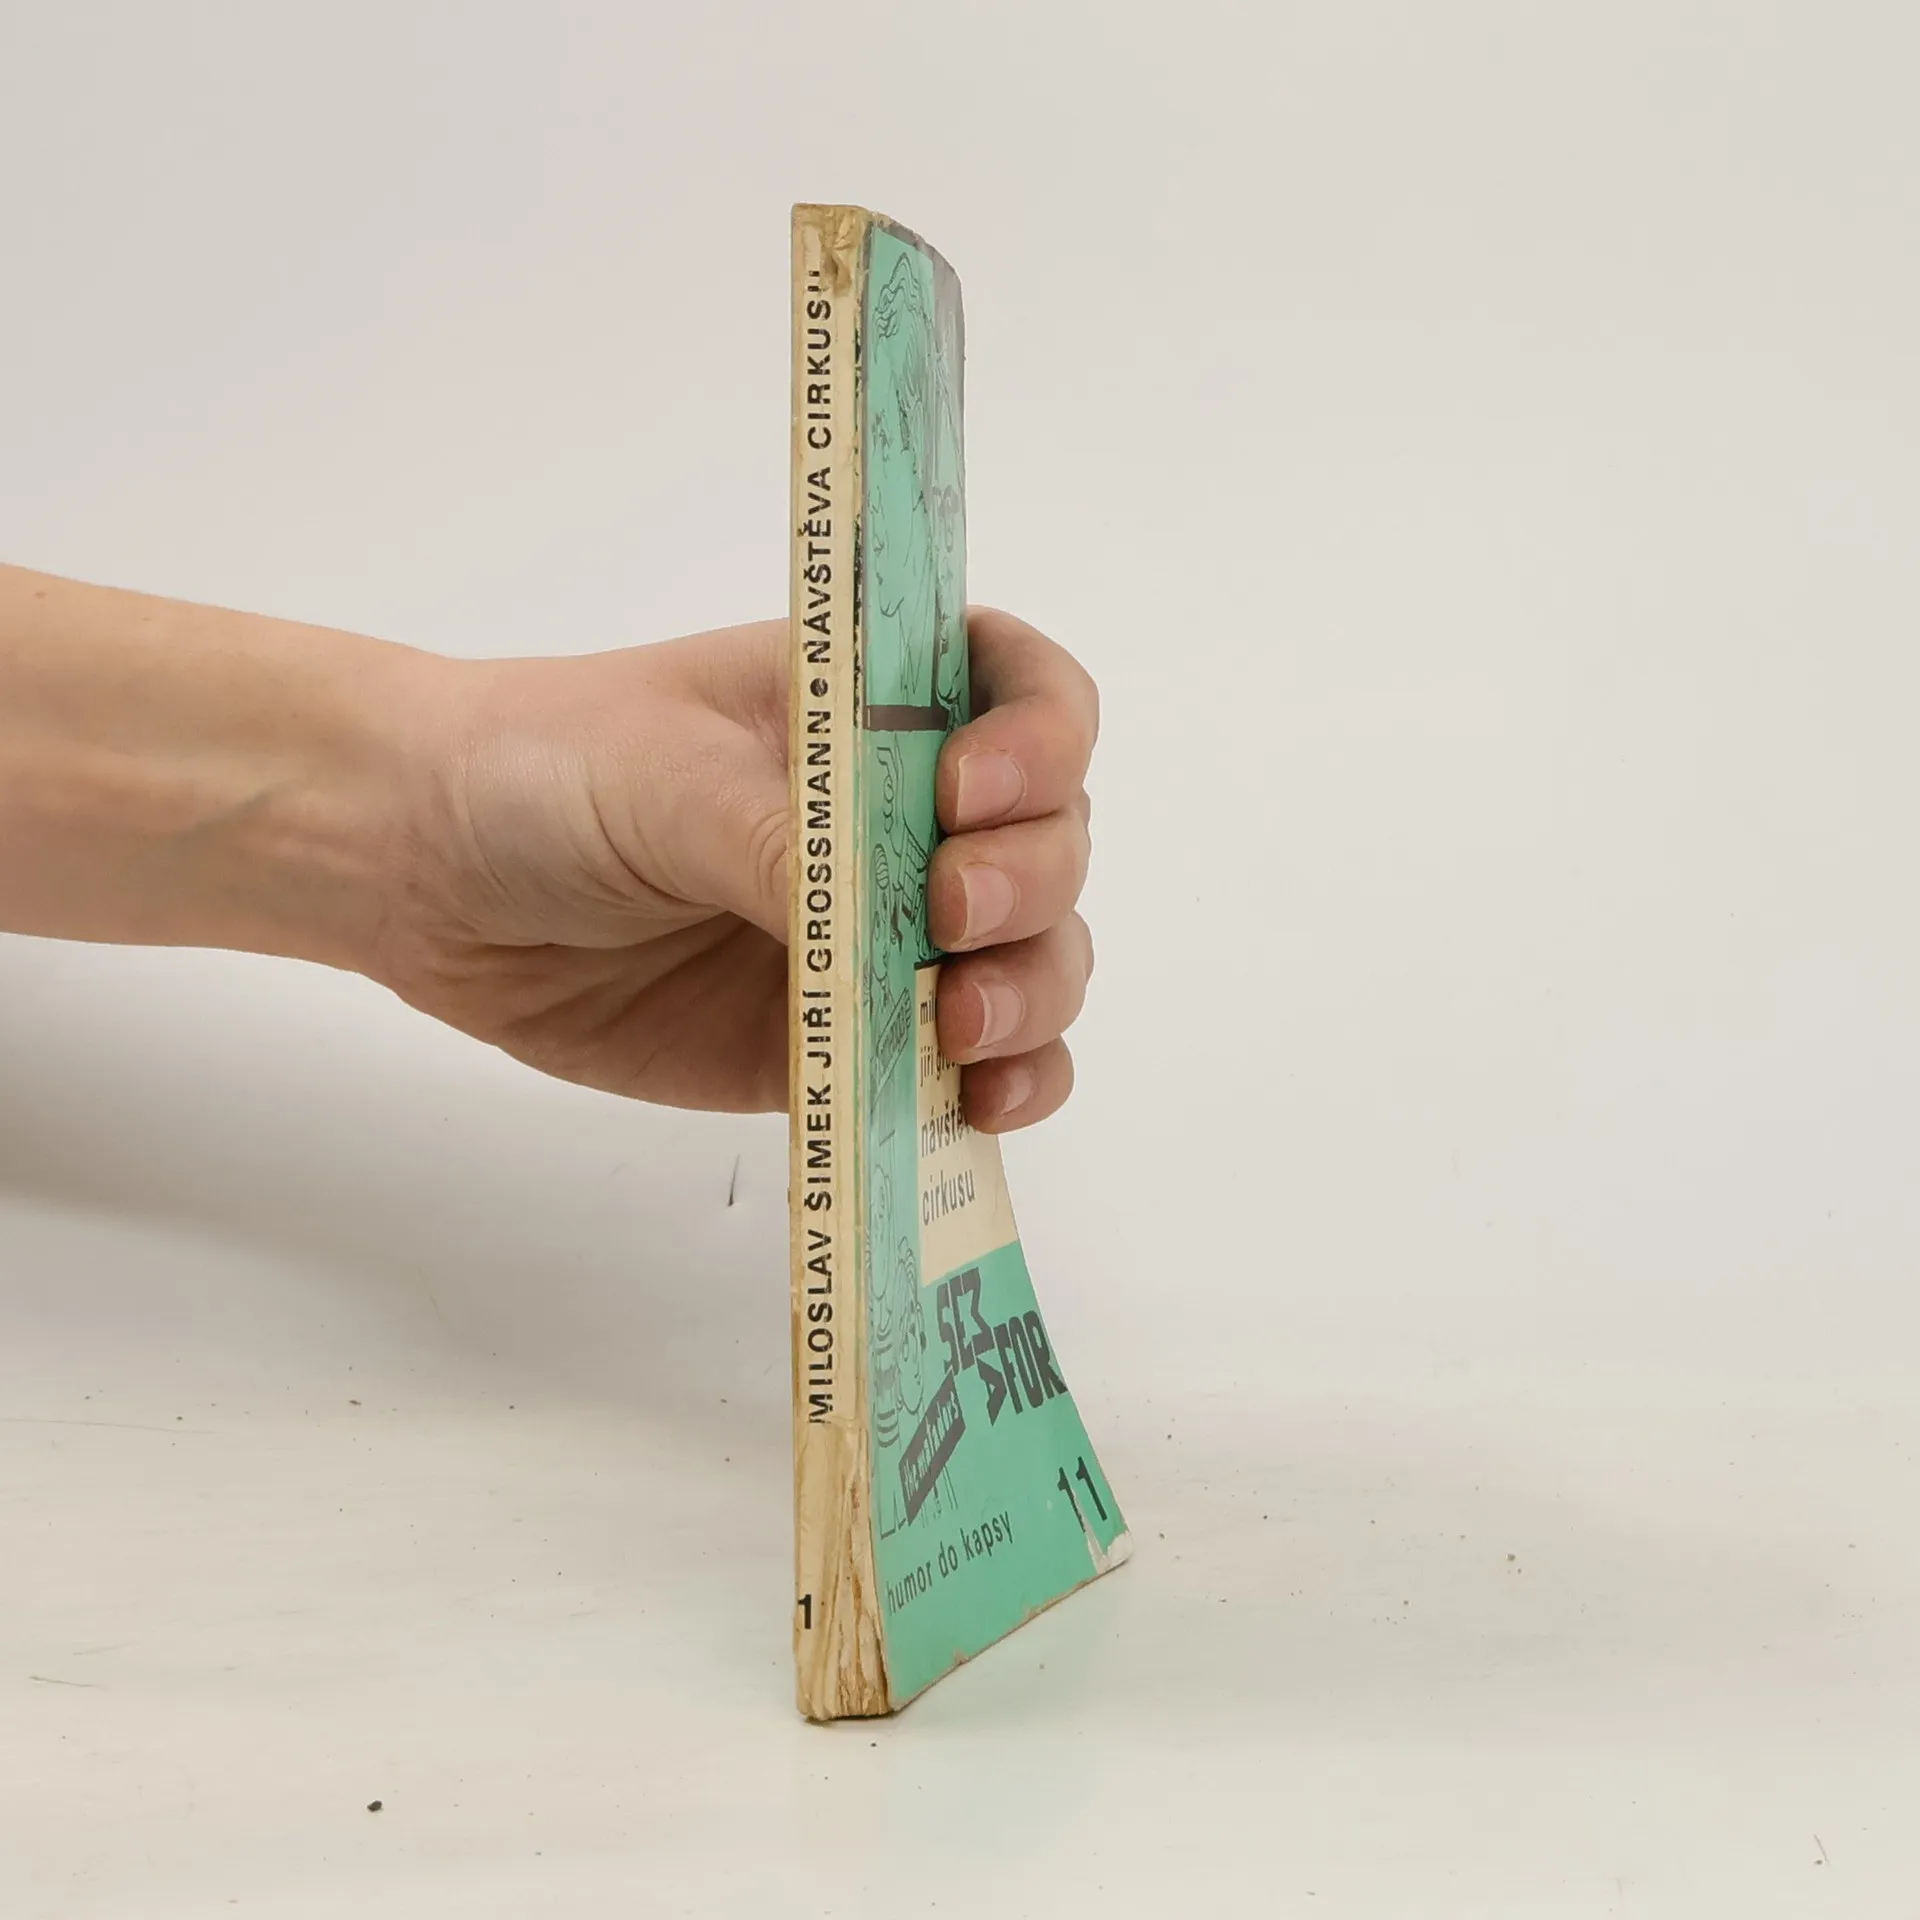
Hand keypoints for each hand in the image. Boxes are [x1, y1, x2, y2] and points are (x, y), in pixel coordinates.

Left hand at [377, 608, 1097, 1128]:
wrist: (427, 870)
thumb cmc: (543, 767)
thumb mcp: (665, 775)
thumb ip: (782, 846)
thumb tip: (887, 935)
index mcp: (873, 707)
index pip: (1027, 698)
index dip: (1039, 743)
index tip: (970, 792)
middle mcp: (903, 816)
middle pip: (1050, 842)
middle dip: (1029, 884)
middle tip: (950, 918)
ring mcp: (883, 933)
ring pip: (1032, 961)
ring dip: (1032, 994)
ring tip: (964, 1027)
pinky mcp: (847, 1038)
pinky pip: (965, 1066)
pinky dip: (1005, 1085)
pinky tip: (983, 1101)